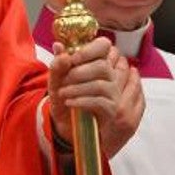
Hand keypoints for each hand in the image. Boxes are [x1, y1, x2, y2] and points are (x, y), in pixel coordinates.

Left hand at [48, 37, 143, 158]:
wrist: (66, 128)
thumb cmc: (65, 101)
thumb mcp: (57, 82)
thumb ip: (58, 65)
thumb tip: (58, 46)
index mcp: (100, 63)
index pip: (104, 45)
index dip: (89, 49)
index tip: (72, 58)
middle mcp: (112, 76)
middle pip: (103, 65)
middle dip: (80, 71)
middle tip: (64, 80)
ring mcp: (116, 95)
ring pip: (101, 84)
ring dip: (78, 87)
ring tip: (63, 93)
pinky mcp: (114, 112)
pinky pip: (100, 102)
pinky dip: (81, 100)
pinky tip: (70, 103)